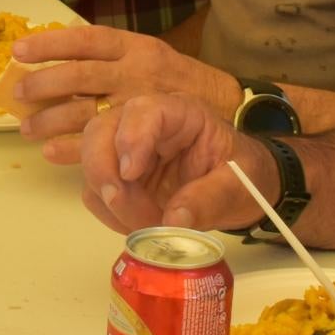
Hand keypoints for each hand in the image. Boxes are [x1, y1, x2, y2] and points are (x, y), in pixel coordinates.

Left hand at [6, 28, 241, 148]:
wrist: (229, 111)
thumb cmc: (179, 81)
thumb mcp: (150, 54)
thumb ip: (113, 55)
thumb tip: (61, 49)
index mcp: (137, 47)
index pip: (87, 39)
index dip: (51, 43)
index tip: (19, 49)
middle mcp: (136, 73)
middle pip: (80, 76)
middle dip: (44, 85)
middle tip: (18, 94)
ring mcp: (138, 106)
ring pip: (85, 112)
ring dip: (50, 121)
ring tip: (27, 129)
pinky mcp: (143, 139)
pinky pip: (101, 144)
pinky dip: (72, 150)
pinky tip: (50, 152)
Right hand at [78, 94, 261, 234]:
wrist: (237, 190)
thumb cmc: (243, 176)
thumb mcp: (239, 186)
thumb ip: (210, 199)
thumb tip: (174, 220)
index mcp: (181, 114)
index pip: (143, 110)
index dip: (131, 137)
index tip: (130, 173)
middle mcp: (146, 125)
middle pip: (100, 130)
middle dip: (103, 170)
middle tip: (122, 205)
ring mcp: (127, 151)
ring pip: (91, 162)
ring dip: (109, 198)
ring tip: (148, 223)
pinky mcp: (119, 178)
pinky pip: (96, 192)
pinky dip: (110, 212)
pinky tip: (139, 224)